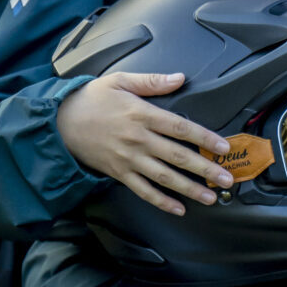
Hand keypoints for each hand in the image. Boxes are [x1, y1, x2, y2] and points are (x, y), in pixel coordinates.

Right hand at [57, 71, 233, 216]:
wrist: (59, 122)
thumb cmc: (91, 99)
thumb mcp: (119, 80)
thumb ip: (152, 81)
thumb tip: (179, 77)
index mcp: (141, 114)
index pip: (180, 128)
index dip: (204, 138)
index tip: (223, 147)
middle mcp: (138, 139)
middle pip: (178, 156)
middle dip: (205, 169)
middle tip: (227, 179)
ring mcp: (129, 159)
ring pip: (164, 177)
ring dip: (190, 189)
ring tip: (211, 198)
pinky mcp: (119, 173)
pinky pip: (143, 190)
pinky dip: (161, 202)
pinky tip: (179, 209)